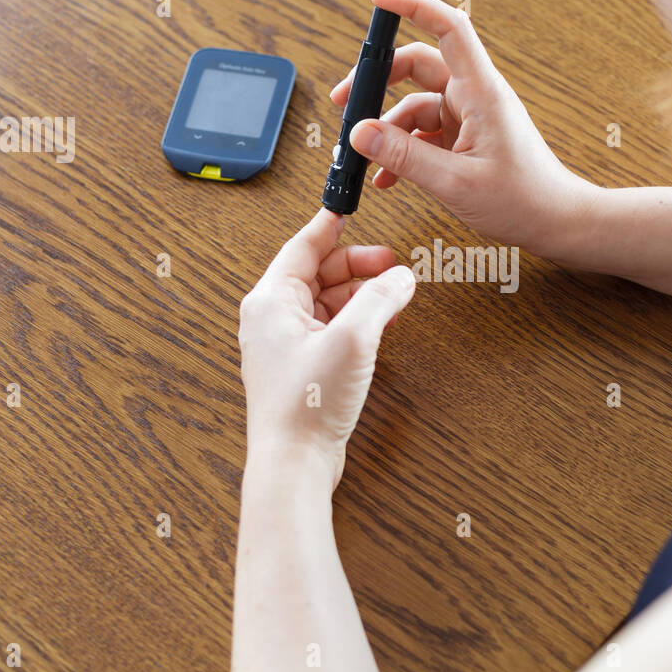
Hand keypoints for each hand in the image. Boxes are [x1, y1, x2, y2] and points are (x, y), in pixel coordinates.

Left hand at [238, 208, 415, 492]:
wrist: (295, 463)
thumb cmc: (307, 404)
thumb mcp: (353, 338)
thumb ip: (380, 299)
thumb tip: (401, 277)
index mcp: (270, 301)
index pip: (302, 246)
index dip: (330, 225)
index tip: (348, 208)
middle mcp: (272, 319)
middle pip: (318, 274)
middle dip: (358, 265)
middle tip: (393, 263)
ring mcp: (286, 345)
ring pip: (328, 302)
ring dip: (362, 295)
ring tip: (395, 293)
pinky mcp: (302, 369)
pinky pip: (332, 329)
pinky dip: (357, 320)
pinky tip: (382, 323)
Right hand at [331, 0, 594, 253]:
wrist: (554, 221)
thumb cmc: (521, 199)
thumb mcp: (454, 181)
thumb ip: (404, 156)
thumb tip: (359, 133)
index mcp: (480, 92)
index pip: (447, 28)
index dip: (413, 5)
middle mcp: (474, 96)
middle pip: (418, 65)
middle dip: (377, 80)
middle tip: (344, 103)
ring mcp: (469, 116)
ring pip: (415, 104)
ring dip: (386, 128)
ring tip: (362, 156)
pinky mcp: (466, 138)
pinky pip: (424, 133)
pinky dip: (402, 149)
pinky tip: (386, 177)